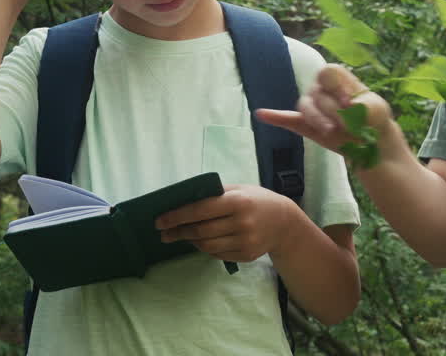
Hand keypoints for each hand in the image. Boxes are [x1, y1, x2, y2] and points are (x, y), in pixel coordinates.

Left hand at [154, 184, 298, 261]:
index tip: (160, 221)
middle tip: (164, 233)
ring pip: (207, 245)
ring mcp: (245, 241)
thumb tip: (183, 200)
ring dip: (190, 241)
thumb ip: (215, 194)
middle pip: (200, 231)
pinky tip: (199, 241)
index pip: (200, 210)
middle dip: (178, 232)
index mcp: (238, 202)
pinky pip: (217, 254)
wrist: (285, 223)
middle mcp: (242, 223)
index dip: (177, 216)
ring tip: (181, 235)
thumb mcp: (239, 189)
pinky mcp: (246, 255)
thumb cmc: (257, 201)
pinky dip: (205, 248)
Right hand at [256, 64, 395, 163]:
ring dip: (316, 118)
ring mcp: (314, 107)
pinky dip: (275, 117)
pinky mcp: (306, 125)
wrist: (373, 143)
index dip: (336, 87)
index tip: (350, 104)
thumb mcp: (377, 111)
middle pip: (318, 93)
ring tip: (330, 130)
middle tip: (348, 125)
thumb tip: (349, 108)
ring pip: (305, 107)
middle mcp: (323, 90)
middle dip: (333, 110)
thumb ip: (362, 107)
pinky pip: (287, 118)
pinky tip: (262, 114)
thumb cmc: (375, 120)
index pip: (328, 73)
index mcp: (340, 80)